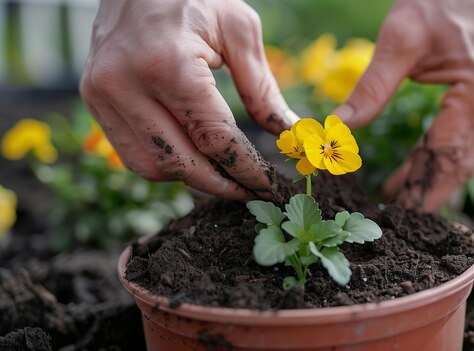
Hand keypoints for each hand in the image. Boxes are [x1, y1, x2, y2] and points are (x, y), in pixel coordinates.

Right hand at [80, 0, 297, 199]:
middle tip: (249, 190)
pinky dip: (163, 162)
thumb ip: (262, 88)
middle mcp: (126, 85)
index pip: (214, 139)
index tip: (268, 187)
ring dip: (189, 178)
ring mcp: (101, 94)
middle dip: (220, 184)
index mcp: (168, 65)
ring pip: (150, 167)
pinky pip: (130, 152)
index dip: (246, 169)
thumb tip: (288, 132)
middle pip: (180, 163)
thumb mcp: (240, 30)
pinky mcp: (92, 98)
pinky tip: (190, 155)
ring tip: (222, 173)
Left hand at [334, 0, 473, 210]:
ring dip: (439, 174)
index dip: (422, 187)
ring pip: (473, 153)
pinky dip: (451, 153)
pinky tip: (425, 161)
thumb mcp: (399, 39)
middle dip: (430, 189)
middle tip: (397, 212)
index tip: (399, 212)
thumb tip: (337, 128)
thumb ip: (371, 89)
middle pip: (464, 162)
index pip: (448, 156)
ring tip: (403, 193)